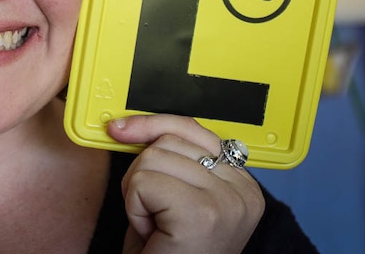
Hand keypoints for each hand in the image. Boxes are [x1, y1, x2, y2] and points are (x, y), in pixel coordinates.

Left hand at [107, 114, 264, 253]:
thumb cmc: (167, 252)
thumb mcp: (173, 196)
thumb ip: (170, 158)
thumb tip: (125, 124)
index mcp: (242, 184)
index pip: (192, 128)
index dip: (151, 125)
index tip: (120, 128)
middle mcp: (244, 191)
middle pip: (169, 140)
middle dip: (145, 175)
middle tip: (155, 215)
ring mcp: (227, 201)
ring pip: (152, 158)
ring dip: (138, 194)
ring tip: (156, 226)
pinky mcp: (202, 214)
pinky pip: (143, 182)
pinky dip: (134, 208)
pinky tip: (153, 233)